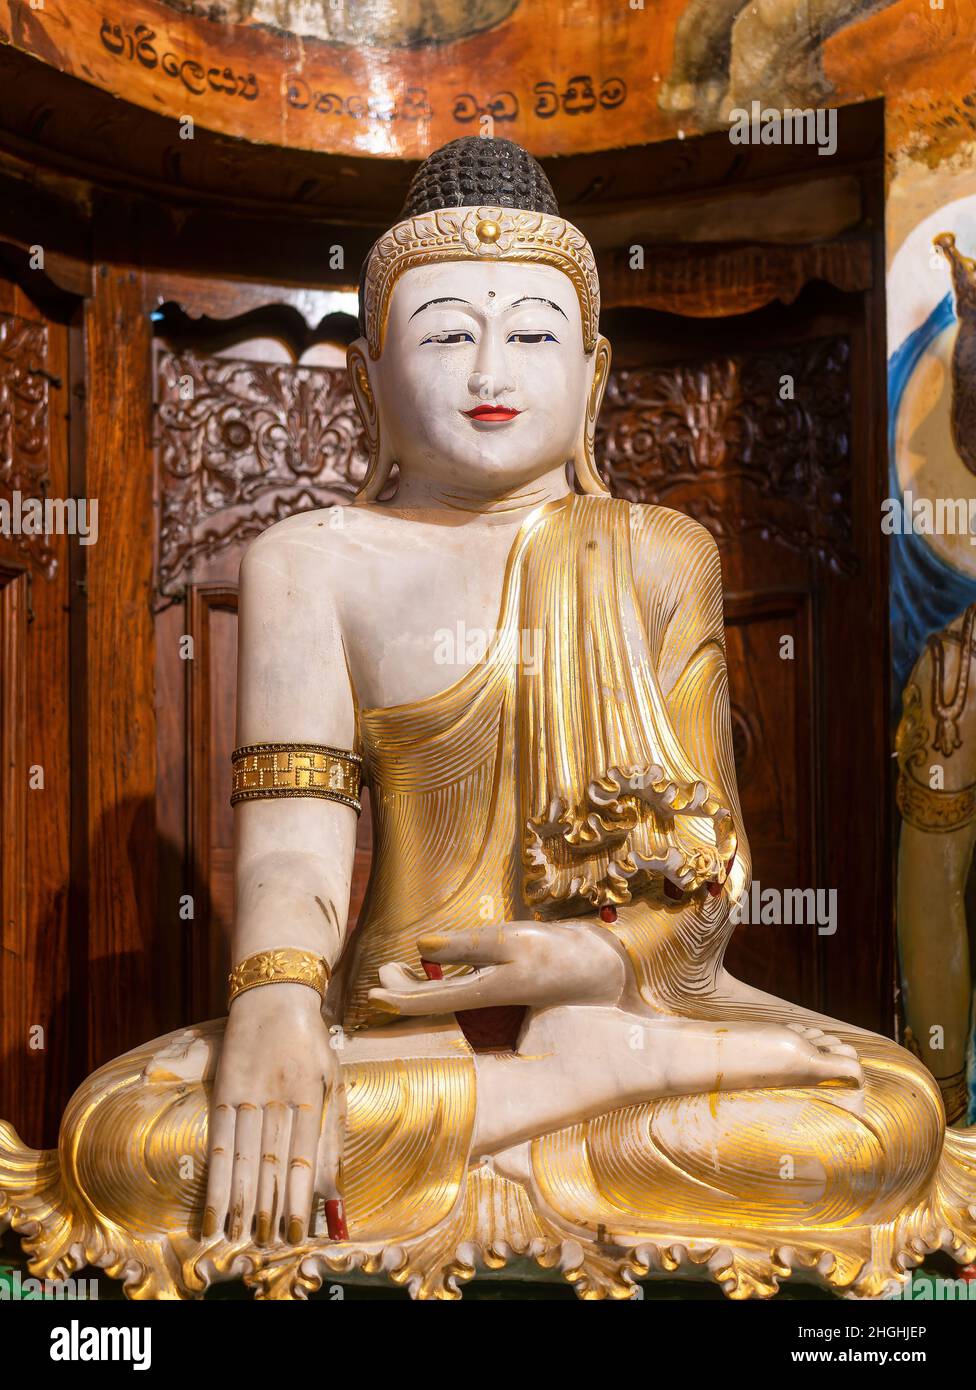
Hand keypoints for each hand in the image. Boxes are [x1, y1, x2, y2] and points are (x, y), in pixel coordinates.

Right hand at [203, 983, 339, 1246]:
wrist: (275, 993)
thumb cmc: (310, 1042)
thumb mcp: (333, 1079)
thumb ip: (331, 1134)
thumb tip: (332, 1189)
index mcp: (312, 1094)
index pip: (303, 1156)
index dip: (297, 1197)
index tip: (295, 1232)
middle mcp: (279, 1097)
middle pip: (272, 1162)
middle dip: (268, 1207)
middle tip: (265, 1246)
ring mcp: (249, 1094)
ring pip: (244, 1157)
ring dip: (240, 1201)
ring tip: (236, 1239)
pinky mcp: (224, 1091)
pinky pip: (219, 1141)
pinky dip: (216, 1178)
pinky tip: (214, 1208)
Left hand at [369, 918, 626, 1015]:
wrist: (612, 970)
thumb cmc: (565, 955)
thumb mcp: (515, 941)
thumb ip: (469, 944)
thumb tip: (421, 945)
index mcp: (489, 993)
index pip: (430, 1002)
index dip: (398, 999)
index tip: (371, 992)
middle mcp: (491, 1000)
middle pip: (436, 1002)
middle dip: (406, 991)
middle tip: (382, 973)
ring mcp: (502, 996)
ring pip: (451, 996)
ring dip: (423, 985)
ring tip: (398, 971)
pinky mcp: (513, 988)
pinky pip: (468, 989)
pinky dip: (447, 980)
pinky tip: (441, 968)